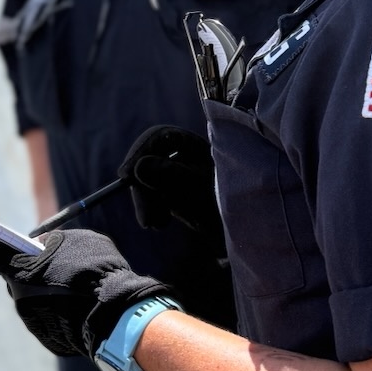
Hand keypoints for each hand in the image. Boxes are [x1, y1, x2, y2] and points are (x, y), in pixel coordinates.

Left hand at [0, 221, 169, 358]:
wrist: (117, 318)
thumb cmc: (96, 271)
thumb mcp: (78, 241)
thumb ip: (54, 241)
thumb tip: (43, 247)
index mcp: (19, 269)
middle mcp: (19, 297)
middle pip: (18, 276)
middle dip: (32, 268)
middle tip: (58, 260)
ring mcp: (33, 322)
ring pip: (37, 297)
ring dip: (51, 288)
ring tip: (82, 284)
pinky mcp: (48, 339)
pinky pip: (51, 316)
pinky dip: (63, 308)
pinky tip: (85, 304)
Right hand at [117, 125, 224, 250]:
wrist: (246, 233)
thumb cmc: (232, 207)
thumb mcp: (202, 192)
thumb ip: (172, 177)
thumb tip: (139, 166)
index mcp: (194, 144)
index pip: (160, 137)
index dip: (140, 152)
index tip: (125, 175)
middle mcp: (183, 154)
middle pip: (147, 158)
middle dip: (141, 187)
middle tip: (145, 220)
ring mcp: (175, 172)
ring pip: (145, 178)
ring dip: (145, 201)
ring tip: (156, 225)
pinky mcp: (171, 191)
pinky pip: (150, 194)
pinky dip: (150, 207)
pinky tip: (159, 223)